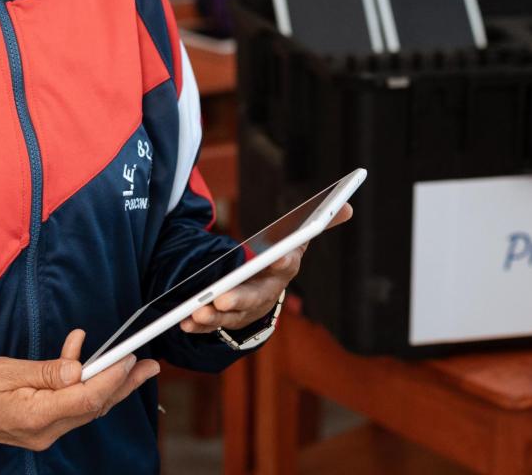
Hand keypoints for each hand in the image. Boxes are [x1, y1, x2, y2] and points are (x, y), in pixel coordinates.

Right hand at [0, 329, 158, 450]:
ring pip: (86, 408)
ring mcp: (44, 433)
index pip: (85, 398)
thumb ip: (47, 372)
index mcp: (36, 415)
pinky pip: (70, 408)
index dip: (111, 377)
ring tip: (132, 365)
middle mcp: (45, 430)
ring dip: (109, 385)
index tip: (129, 358)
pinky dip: (81, 385)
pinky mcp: (41, 428)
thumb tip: (79, 369)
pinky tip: (81, 359)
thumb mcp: (7, 371)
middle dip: (124, 385)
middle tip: (150, 367)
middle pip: (94, 406)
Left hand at [179, 203, 353, 334]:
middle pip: (254, 297)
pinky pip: (214, 325)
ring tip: (194, 313)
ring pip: (231, 316)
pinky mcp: (229, 319)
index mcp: (284, 268)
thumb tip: (347, 206)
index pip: (286, 264)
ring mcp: (248, 309)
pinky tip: (184, 322)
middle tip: (221, 299)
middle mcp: (267, 292)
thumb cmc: (279, 258)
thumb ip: (319, 223)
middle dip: (239, 299)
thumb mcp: (297, 239)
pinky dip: (199, 326)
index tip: (277, 256)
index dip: (282, 260)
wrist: (266, 287)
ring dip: (213, 317)